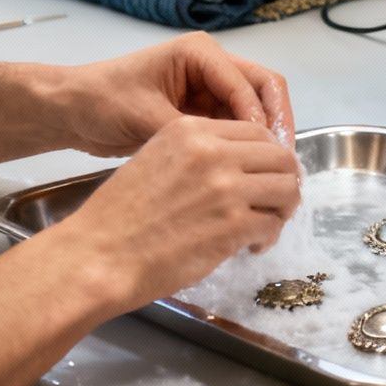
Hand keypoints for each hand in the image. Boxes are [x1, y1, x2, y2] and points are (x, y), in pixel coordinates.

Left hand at [57, 33, 293, 156]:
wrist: (73, 112)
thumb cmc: (103, 102)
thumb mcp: (148, 116)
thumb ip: (193, 131)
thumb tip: (232, 154)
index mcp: (201, 53)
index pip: (250, 83)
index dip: (263, 118)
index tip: (268, 152)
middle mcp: (212, 66)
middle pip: (264, 89)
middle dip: (276, 123)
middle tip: (283, 161)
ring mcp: (209, 89)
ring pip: (255, 110)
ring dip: (265, 137)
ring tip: (272, 170)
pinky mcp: (203, 112)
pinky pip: (237, 127)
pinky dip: (246, 146)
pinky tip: (249, 171)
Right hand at [58, 116, 302, 312]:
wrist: (99, 254)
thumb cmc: (120, 213)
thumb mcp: (157, 158)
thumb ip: (199, 154)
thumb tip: (241, 165)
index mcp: (192, 130)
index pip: (257, 130)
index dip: (269, 155)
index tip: (264, 175)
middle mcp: (214, 152)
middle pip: (281, 158)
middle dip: (283, 181)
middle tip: (271, 203)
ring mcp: (227, 188)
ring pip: (287, 189)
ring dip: (281, 210)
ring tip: (262, 226)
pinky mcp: (233, 225)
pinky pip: (272, 225)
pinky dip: (268, 237)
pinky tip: (250, 246)